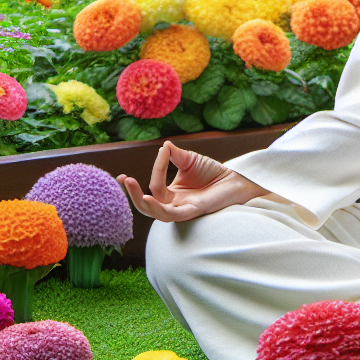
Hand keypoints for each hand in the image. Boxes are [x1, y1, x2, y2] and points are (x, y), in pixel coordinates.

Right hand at [117, 140, 268, 222]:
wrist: (235, 179)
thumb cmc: (213, 172)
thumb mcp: (189, 160)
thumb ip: (175, 155)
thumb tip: (164, 145)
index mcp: (172, 194)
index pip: (155, 185)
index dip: (155, 168)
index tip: (163, 150)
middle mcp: (175, 205)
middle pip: (147, 206)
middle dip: (132, 194)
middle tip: (123, 178)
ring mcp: (183, 210)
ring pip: (156, 213)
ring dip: (140, 200)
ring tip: (129, 184)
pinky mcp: (193, 212)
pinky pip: (172, 213)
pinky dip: (158, 207)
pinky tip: (149, 197)